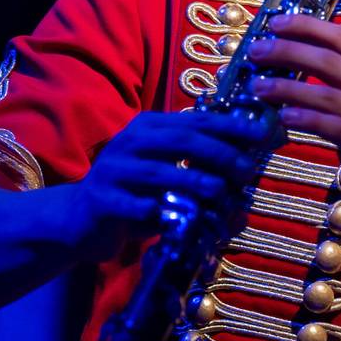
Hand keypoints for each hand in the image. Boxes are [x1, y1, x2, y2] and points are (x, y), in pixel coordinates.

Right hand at [75, 110, 278, 256]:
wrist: (81, 219)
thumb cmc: (135, 194)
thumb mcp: (166, 174)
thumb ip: (198, 167)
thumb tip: (248, 172)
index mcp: (148, 128)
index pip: (195, 121)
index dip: (228, 126)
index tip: (258, 134)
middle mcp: (130, 142)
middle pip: (180, 139)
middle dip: (218, 151)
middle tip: (244, 168)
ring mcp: (113, 170)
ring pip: (158, 171)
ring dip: (192, 180)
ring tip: (219, 191)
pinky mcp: (102, 200)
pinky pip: (133, 205)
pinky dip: (154, 210)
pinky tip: (172, 217)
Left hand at [245, 14, 340, 236]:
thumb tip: (334, 40)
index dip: (308, 26)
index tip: (277, 22)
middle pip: (329, 59)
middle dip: (288, 51)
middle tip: (256, 50)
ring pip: (326, 93)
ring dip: (287, 88)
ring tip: (258, 86)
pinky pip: (331, 126)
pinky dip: (304, 118)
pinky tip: (282, 117)